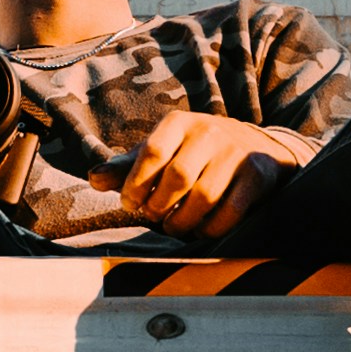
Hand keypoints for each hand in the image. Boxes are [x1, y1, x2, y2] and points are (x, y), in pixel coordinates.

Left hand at [117, 108, 316, 236]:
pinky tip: (201, 228)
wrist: (257, 147)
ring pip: (203, 197)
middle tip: (153, 217)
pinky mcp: (257, 175)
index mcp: (179, 122)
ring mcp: (236, 153)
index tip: (131, 204)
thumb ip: (127, 166)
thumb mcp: (162, 150)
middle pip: (177, 177)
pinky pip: (230, 212)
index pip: (150, 153)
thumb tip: (93, 178)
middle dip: (159, 206)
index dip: (135, 185)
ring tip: (174, 226)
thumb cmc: (195, 152)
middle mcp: (210, 131)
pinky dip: (211, 228)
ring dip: (182, 221)